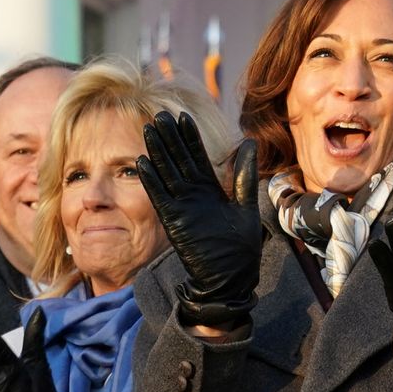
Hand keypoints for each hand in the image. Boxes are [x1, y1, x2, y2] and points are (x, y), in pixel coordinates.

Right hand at [138, 111, 261, 333]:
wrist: (231, 276)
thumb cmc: (239, 246)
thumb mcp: (245, 204)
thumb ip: (243, 174)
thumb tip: (249, 142)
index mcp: (209, 189)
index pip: (196, 157)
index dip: (188, 137)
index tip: (181, 116)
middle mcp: (192, 195)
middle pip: (177, 160)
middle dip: (168, 138)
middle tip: (158, 116)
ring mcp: (181, 207)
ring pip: (166, 173)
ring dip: (157, 152)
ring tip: (148, 130)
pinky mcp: (174, 220)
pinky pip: (160, 196)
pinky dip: (151, 180)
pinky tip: (143, 162)